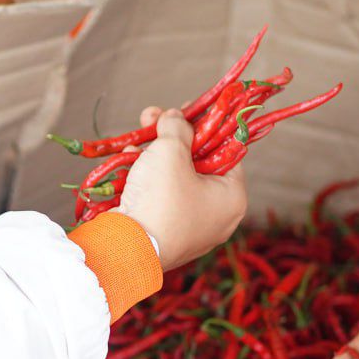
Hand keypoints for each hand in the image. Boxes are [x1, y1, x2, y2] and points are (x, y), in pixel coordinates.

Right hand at [116, 107, 245, 270]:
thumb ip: (177, 126)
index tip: (185, 110)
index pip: (227, 150)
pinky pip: (161, 198)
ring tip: (137, 140)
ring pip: (176, 180)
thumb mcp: (171, 150)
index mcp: (232, 198)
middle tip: (155, 118)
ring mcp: (191, 229)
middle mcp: (217, 216)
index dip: (205, 125)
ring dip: (155, 155)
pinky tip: (129, 161)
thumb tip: (175, 117)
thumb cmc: (160, 200)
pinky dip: (146, 179)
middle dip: (173, 138)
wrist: (125, 248)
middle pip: (198, 163)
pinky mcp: (165, 235)